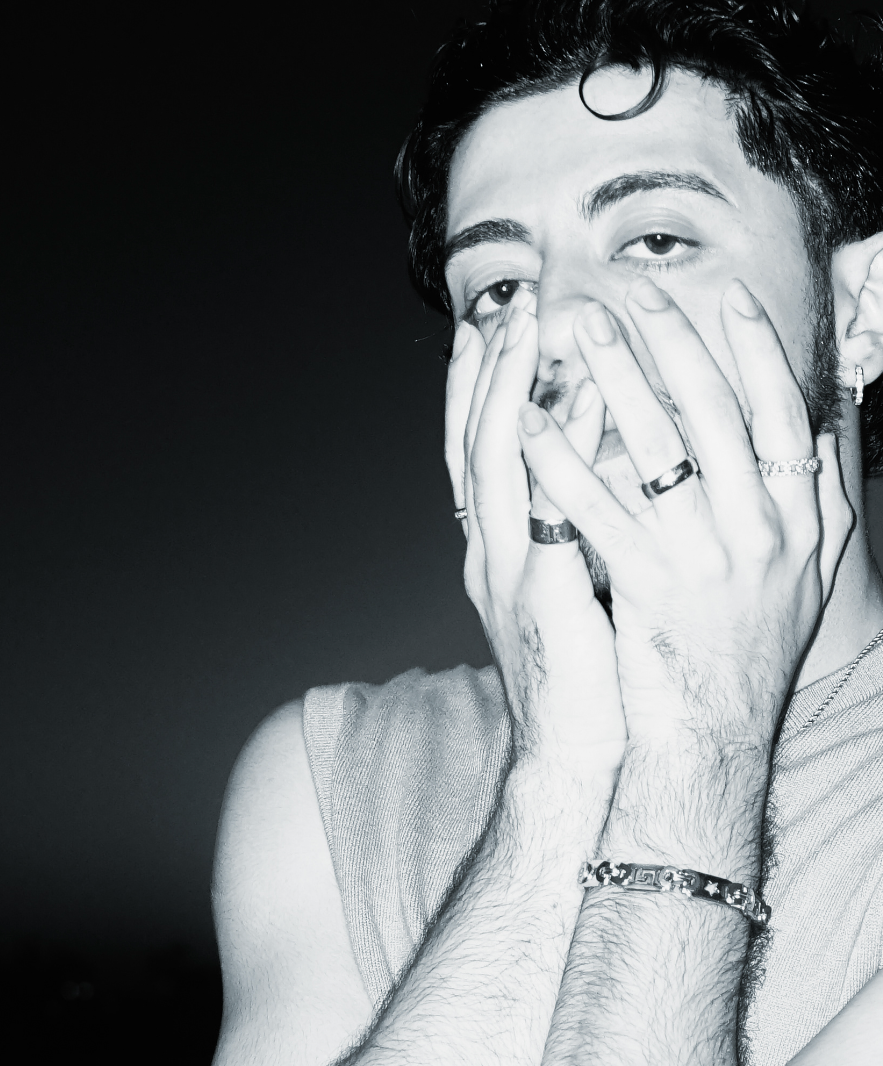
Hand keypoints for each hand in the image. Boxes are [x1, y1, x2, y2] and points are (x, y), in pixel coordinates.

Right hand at [446, 287, 627, 782]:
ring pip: (496, 462)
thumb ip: (566, 527)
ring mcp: (508, 571)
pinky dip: (564, 448)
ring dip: (512, 389)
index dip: (473, 389)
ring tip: (532, 332)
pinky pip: (550, 506)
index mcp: (490, 548)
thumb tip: (595, 460)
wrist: (572, 757)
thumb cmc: (584, 675)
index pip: (470, 452)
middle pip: (472, 441)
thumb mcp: (565, 588)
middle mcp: (486, 550)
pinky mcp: (543, 594)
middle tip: (505, 308)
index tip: (482, 330)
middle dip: (488, 371)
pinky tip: (585, 404)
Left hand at [515, 276, 853, 751]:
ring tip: (580, 331)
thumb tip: (822, 429)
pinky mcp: (649, 585)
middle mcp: (761, 532)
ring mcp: (705, 559)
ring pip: (655, 448)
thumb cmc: (753, 652)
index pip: (782, 413)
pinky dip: (561, 459)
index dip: (758, 350)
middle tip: (634, 293)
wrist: (715, 737)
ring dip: (613, 380)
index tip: (730, 296)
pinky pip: (597, 507)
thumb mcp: (810, 575)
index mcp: (799, 520)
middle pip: (715, 415)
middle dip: (672, 343)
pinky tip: (530, 421)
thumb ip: (818, 500)